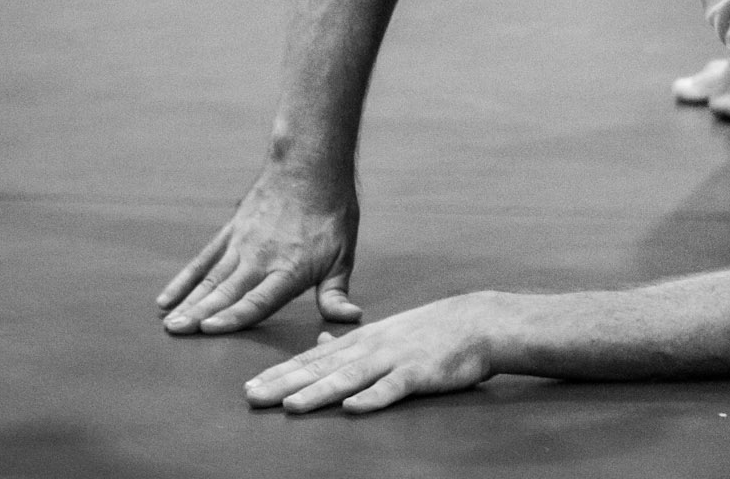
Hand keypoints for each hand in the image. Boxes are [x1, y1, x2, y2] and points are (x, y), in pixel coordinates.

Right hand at [156, 174, 360, 333]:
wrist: (310, 166)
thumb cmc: (332, 214)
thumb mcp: (343, 255)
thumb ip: (336, 292)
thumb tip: (351, 318)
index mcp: (289, 269)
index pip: (258, 299)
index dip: (234, 316)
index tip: (209, 329)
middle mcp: (261, 258)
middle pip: (227, 292)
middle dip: (200, 314)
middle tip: (176, 332)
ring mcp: (242, 244)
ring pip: (211, 278)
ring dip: (189, 301)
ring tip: (169, 323)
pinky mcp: (231, 232)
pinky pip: (204, 259)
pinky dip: (185, 279)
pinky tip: (167, 297)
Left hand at [244, 293, 501, 413]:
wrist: (478, 321)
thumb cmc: (432, 330)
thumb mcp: (387, 330)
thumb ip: (352, 341)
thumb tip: (320, 343)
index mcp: (363, 339)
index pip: (313, 358)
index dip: (280, 372)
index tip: (250, 386)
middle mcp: (373, 347)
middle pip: (322, 368)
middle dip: (285, 383)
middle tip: (252, 398)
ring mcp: (396, 359)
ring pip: (350, 377)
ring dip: (319, 392)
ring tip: (290, 406)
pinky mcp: (420, 372)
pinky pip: (394, 387)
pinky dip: (374, 397)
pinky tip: (354, 407)